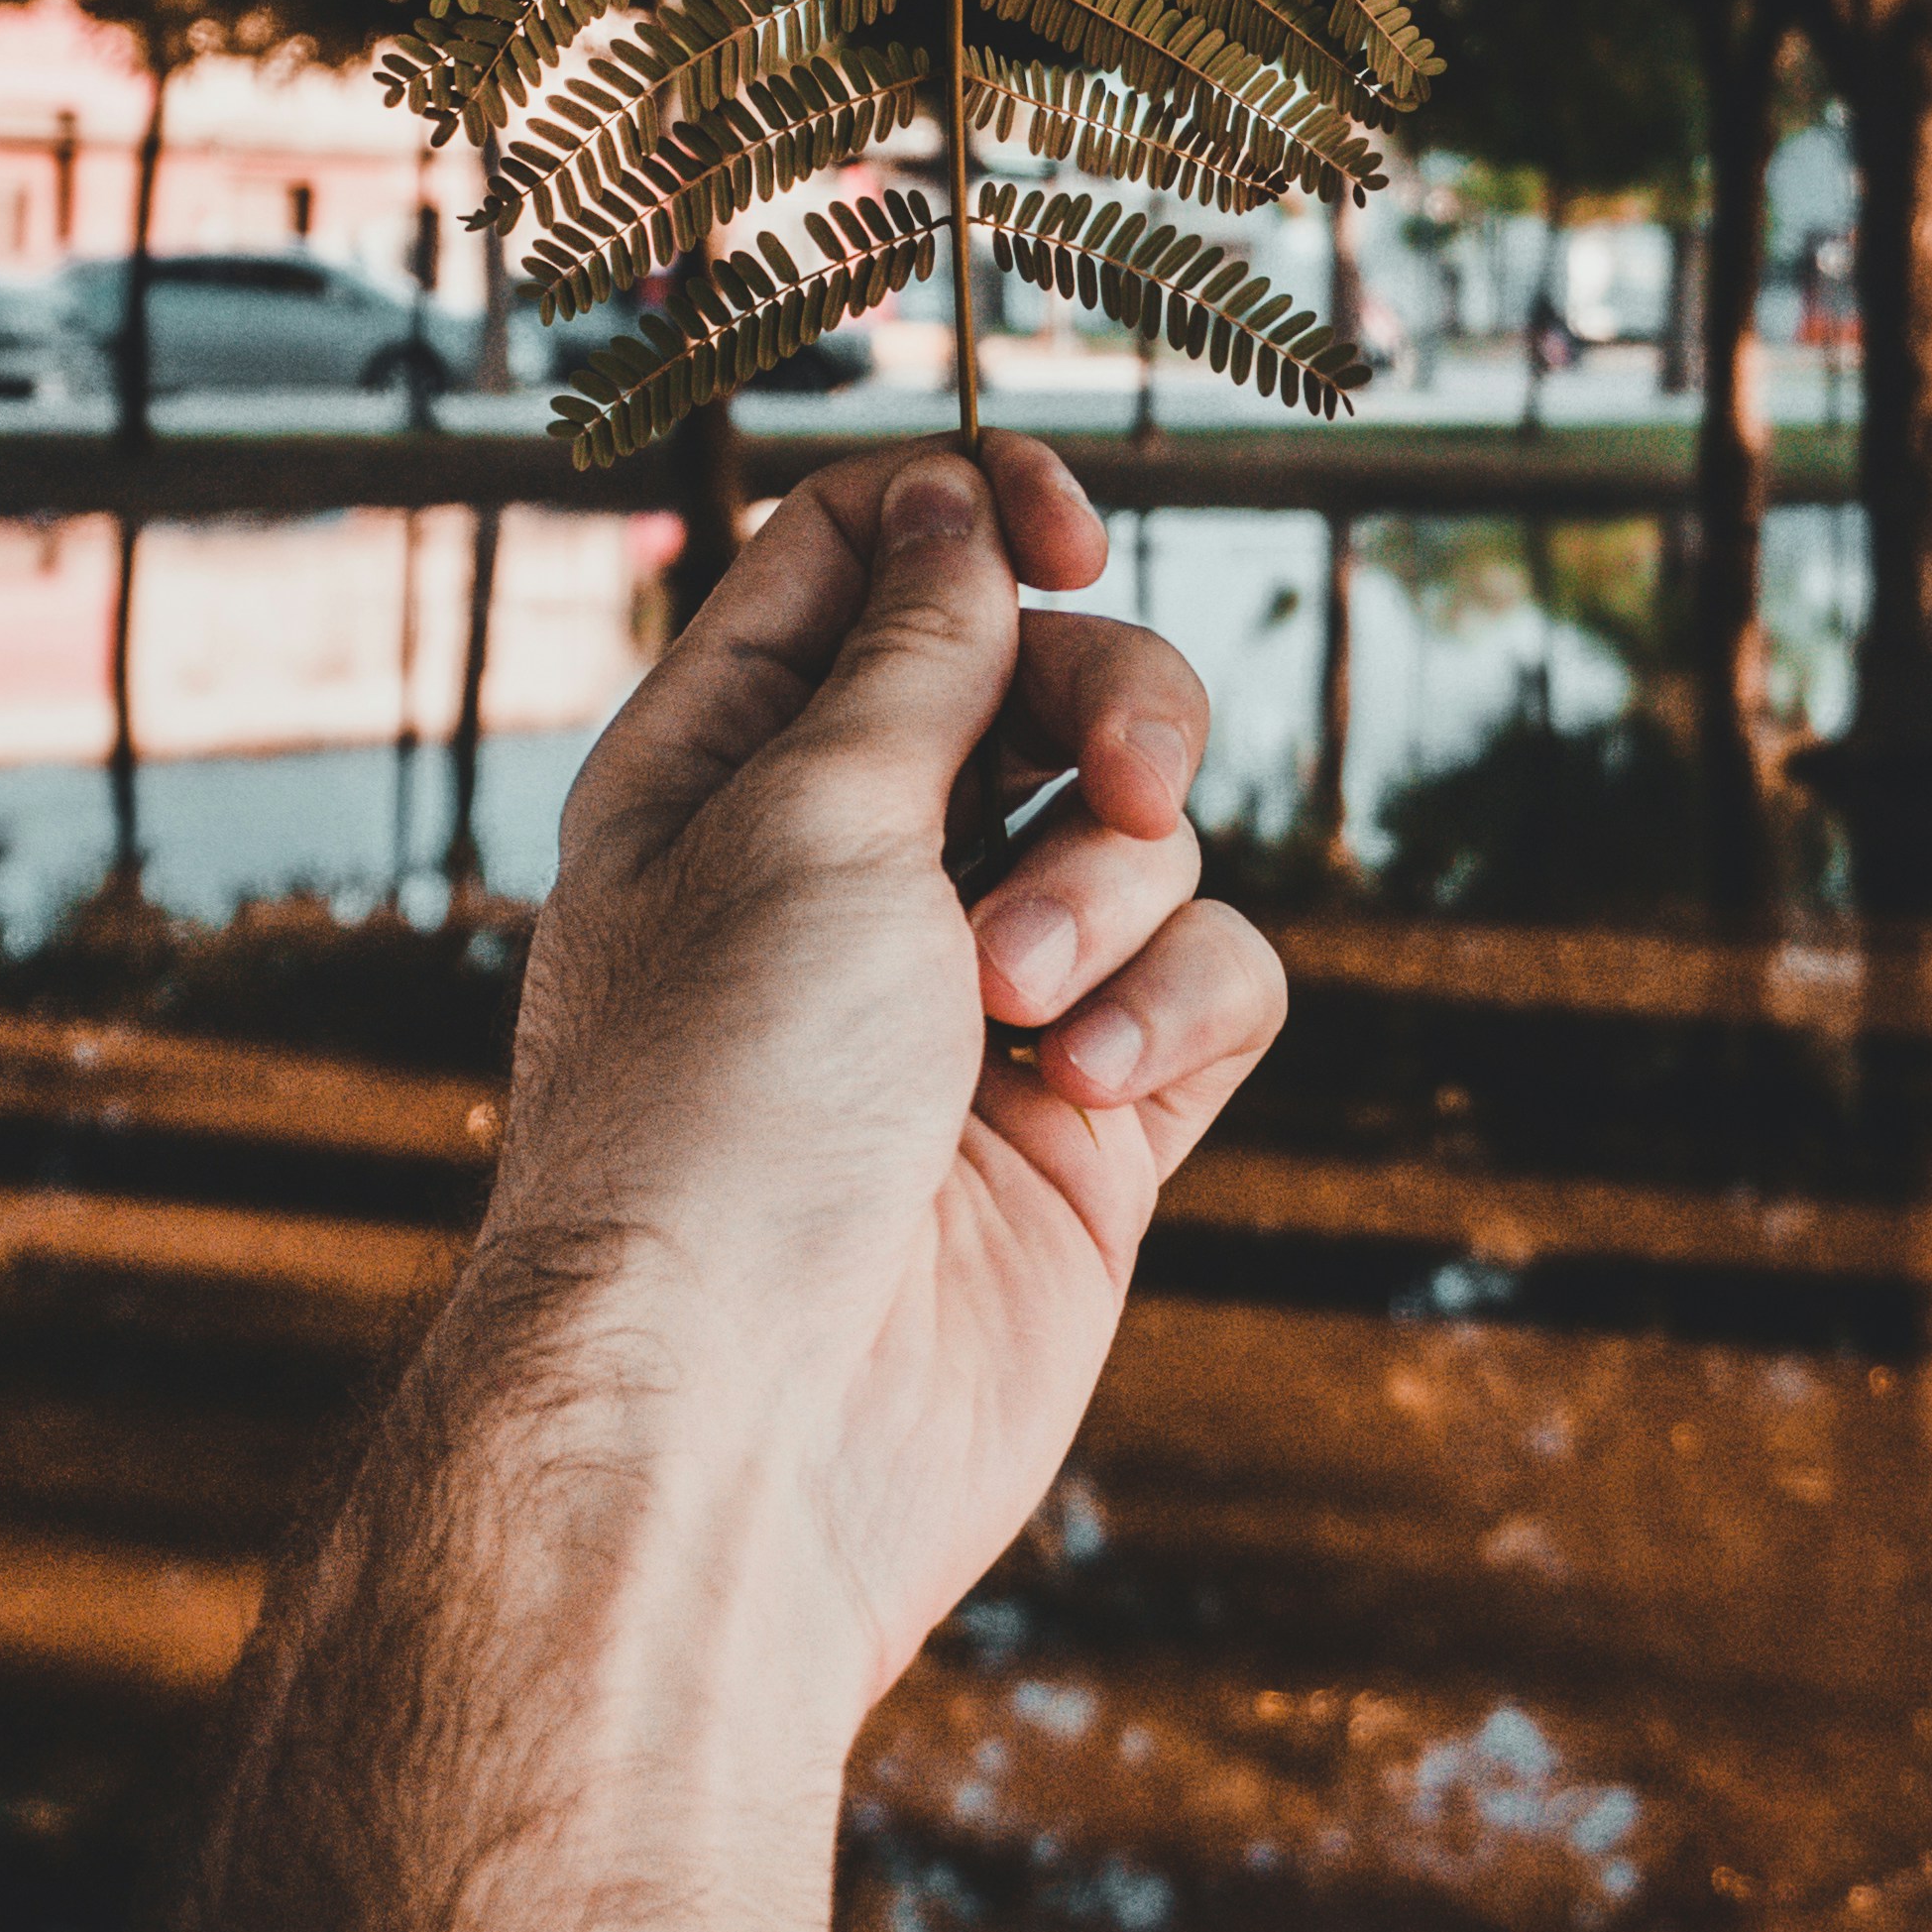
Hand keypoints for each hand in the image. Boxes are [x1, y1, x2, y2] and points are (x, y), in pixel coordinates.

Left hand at [470, 438, 1281, 1730]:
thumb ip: (914, 657)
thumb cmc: (721, 1104)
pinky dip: (1178, 1006)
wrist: (746, 1422)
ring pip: (1144, 827)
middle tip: (1127, 771)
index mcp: (728, 765)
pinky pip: (1210, 979)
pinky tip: (1090, 1085)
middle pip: (1042, 672)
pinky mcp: (1094, 1117)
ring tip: (1025, 1004)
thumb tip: (954, 511)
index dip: (975, 509)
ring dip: (1115, 887)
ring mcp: (982, 992)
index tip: (1063, 526)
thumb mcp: (802, 819)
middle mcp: (852, 864)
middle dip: (1109, 701)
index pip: (864, 553)